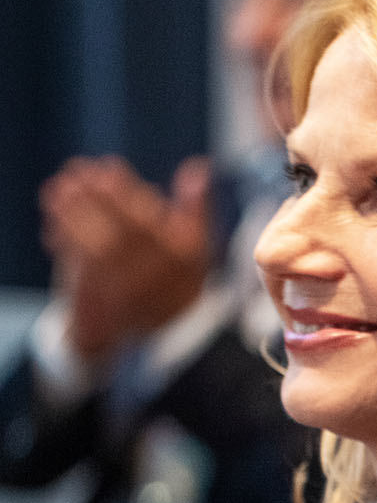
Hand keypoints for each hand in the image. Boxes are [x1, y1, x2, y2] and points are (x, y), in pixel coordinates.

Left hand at [39, 154, 211, 363]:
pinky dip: (64, 242)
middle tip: (74, 172)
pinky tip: (52, 227)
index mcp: (184, 253)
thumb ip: (196, 206)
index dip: (125, 190)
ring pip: (98, 245)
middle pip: (122, 229)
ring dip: (73, 215)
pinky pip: (81, 266)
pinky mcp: (104, 298)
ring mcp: (130, 286)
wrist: (165, 336)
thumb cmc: (179, 278)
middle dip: (95, 198)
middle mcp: (159, 272)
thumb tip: (198, 166)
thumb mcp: (197, 245)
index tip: (106, 168)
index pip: (152, 217)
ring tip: (56, 191)